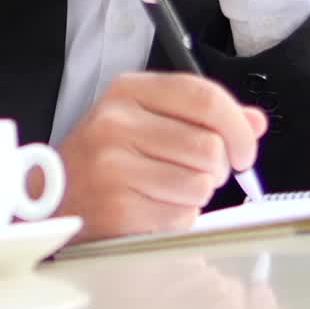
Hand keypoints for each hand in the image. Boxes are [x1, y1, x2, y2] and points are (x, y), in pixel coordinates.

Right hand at [55, 71, 266, 241]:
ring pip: (200, 183)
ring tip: (171, 189)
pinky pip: (181, 216)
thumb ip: (203, 116)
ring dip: (198, 194)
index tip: (245, 149)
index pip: (205, 98)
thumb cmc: (108, 156)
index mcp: (130, 90)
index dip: (238, 127)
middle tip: (200, 172)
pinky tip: (154, 208)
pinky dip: (179, 218)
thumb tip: (255, 122)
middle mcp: (117, 122)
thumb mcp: (149, 118)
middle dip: (218, 167)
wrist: (54, 196)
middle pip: (209, 146)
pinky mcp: (117, 208)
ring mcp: (113, 166)